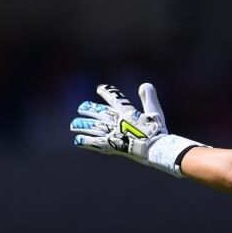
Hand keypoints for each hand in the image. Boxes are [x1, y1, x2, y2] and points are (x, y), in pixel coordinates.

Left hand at [70, 83, 201, 176]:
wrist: (155, 148)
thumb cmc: (158, 131)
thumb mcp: (155, 113)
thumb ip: (149, 98)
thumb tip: (144, 84)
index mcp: (128, 112)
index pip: (114, 98)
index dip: (107, 93)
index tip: (100, 88)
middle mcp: (117, 121)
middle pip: (100, 113)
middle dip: (89, 109)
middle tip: (81, 107)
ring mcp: (113, 133)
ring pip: (94, 127)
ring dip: (83, 125)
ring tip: (73, 124)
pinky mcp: (111, 145)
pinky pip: (95, 143)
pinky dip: (86, 142)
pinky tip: (77, 141)